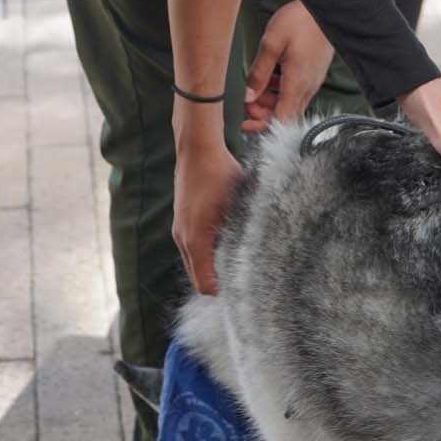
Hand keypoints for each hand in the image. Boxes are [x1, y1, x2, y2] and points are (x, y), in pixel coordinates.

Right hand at [173, 130, 243, 294]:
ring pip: (194, 261)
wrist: (197, 149)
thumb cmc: (220, 173)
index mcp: (196, 240)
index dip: (223, 291)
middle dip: (217, 280)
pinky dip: (204, 251)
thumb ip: (243, 231)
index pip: (205, 284)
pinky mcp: (181, 220)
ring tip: (236, 258)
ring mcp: (179, 229)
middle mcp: (183, 238)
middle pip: (198, 276)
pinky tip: (224, 239)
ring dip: (211, 264)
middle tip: (243, 278)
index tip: (244, 290)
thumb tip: (261, 253)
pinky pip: (191, 247)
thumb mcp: (237, 204)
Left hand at [243, 0, 334, 131]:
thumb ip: (258, 72)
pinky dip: (280, 91)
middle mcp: (308, 86)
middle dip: (263, 114)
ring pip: (290, 103)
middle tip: (247, 102)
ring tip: (256, 86)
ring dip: (271, 101)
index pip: (281, 120)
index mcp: (297, 83)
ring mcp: (313, 80)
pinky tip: (271, 76)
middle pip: (286, 115)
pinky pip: (296, 91)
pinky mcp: (314, 73)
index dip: (262, 127)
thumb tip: (248, 96)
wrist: (325, 7)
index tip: (245, 123)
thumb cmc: (300, 21)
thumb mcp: (271, 44)